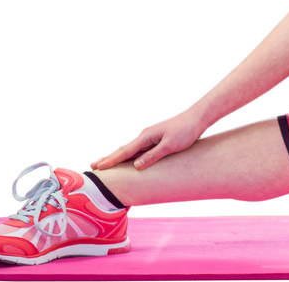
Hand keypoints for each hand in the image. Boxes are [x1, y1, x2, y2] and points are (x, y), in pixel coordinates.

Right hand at [88, 108, 208, 170]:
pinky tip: (126, 159)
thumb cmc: (184, 132)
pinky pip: (138, 150)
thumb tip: (136, 166)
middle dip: (108, 159)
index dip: (111, 160)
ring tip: (104, 164)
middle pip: (123, 150)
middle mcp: (145, 137)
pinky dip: (128, 156)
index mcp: (146, 137)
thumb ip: (153, 156)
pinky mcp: (155, 140)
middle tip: (92, 165)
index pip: (125, 152)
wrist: (196, 120)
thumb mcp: (170, 145)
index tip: (98, 167)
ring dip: (116, 157)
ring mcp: (149, 138)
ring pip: (129, 150)